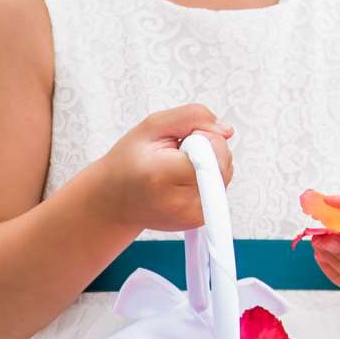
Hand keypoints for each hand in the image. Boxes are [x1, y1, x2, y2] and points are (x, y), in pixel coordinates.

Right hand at [86, 105, 234, 233]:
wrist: (113, 201)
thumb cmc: (129, 161)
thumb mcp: (152, 126)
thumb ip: (192, 117)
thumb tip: (227, 131)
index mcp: (164, 175)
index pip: (215, 150)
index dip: (201, 137)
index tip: (178, 143)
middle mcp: (180, 201)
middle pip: (223, 163)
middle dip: (206, 151)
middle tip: (174, 156)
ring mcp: (190, 215)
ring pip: (224, 175)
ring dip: (206, 166)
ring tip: (175, 170)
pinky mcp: (197, 221)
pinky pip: (217, 190)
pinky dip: (204, 180)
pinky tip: (179, 182)